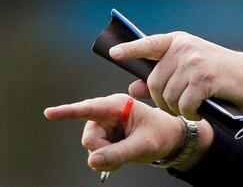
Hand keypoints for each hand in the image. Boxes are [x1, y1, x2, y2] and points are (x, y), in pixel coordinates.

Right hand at [43, 94, 189, 172]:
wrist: (168, 138)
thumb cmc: (160, 135)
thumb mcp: (144, 145)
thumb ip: (119, 153)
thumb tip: (93, 160)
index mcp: (119, 105)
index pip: (90, 109)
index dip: (69, 111)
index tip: (49, 113)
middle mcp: (107, 112)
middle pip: (89, 137)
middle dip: (103, 150)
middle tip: (124, 151)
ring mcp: (103, 125)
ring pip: (91, 147)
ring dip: (106, 155)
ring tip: (126, 151)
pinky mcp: (103, 135)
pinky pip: (95, 152)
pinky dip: (106, 158)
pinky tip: (120, 153)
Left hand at [109, 31, 242, 118]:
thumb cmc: (222, 75)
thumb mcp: (190, 70)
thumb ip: (163, 76)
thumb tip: (133, 86)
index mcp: (179, 42)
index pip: (149, 44)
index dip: (131, 49)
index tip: (114, 53)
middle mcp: (184, 49)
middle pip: (154, 82)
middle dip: (162, 101)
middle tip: (178, 106)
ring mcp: (193, 62)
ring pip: (167, 97)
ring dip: (177, 110)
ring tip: (192, 107)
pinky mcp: (203, 78)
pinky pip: (184, 104)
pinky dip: (190, 113)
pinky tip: (200, 110)